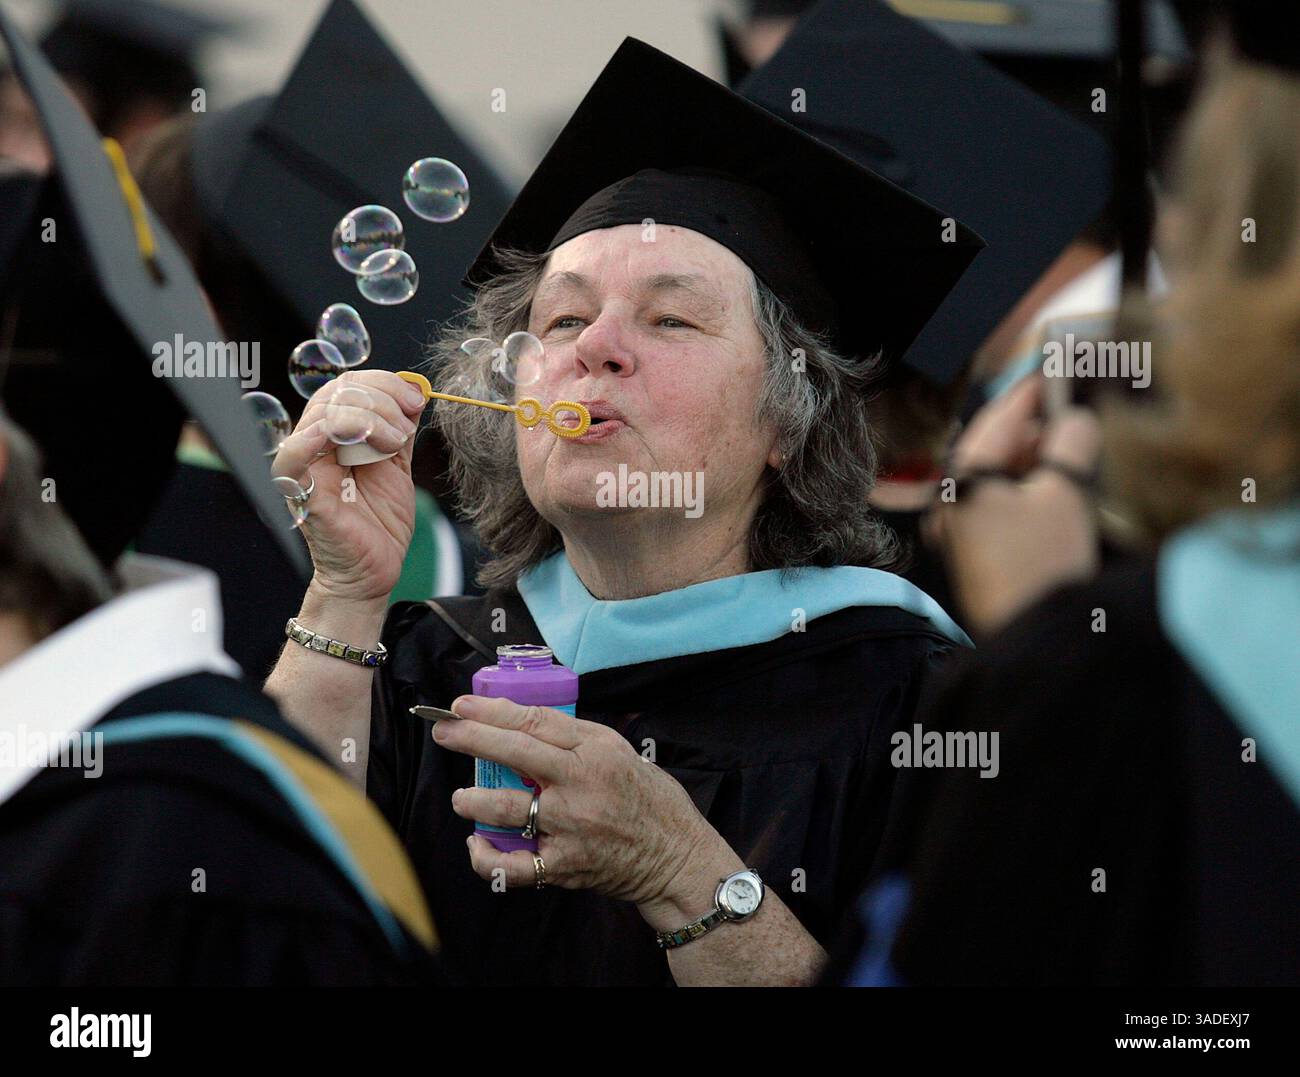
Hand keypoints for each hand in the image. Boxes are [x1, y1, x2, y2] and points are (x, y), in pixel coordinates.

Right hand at [271, 371, 426, 603]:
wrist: (373, 571)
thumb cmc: (379, 523)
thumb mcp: (397, 466)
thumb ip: (400, 430)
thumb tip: (415, 391)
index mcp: (335, 435)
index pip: (348, 386)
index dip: (385, 383)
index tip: (417, 400)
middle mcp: (314, 444)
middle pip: (337, 392)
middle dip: (382, 399)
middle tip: (407, 424)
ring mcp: (304, 465)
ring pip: (325, 413)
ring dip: (370, 418)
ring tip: (394, 442)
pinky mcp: (300, 490)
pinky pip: (295, 453)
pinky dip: (322, 435)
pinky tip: (357, 440)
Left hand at [434, 695, 716, 908]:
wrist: (675, 856)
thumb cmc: (648, 799)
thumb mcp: (618, 751)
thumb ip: (573, 737)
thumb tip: (520, 721)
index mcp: (595, 751)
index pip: (534, 722)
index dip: (492, 711)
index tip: (462, 706)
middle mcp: (581, 785)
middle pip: (515, 753)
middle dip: (470, 738)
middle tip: (443, 730)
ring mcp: (570, 827)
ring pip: (505, 807)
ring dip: (473, 800)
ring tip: (463, 797)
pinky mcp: (564, 865)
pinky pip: (512, 865)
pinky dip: (486, 857)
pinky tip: (477, 844)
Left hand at [932, 376, 1101, 636]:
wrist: (1033, 637)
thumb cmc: (1043, 561)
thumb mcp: (1064, 493)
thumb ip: (1072, 443)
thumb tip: (1076, 418)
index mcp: (961, 476)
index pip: (999, 418)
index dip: (1033, 391)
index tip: (1058, 369)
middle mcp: (949, 499)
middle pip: (997, 448)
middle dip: (1039, 429)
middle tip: (1078, 408)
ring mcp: (958, 529)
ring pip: (1001, 478)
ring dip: (1037, 462)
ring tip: (1078, 445)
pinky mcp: (975, 553)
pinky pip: (1002, 507)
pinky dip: (1029, 492)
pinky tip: (1060, 488)